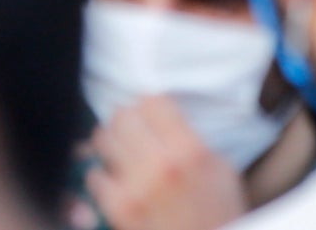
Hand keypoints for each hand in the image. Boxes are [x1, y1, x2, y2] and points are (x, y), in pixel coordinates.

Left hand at [87, 96, 246, 229]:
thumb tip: (164, 118)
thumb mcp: (221, 169)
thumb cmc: (219, 214)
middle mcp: (160, 164)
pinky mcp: (118, 209)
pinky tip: (117, 181)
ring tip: (121, 152)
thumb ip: (192, 138)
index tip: (151, 113)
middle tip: (132, 129)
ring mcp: (136, 187)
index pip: (153, 101)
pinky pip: (94, 176)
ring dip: (112, 142)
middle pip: (123, 115)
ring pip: (103, 139)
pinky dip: (103, 175)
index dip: (151, 106)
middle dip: (127, 120)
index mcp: (190, 150)